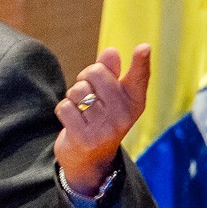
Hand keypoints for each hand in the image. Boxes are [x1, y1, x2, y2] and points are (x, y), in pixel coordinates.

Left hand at [53, 44, 150, 194]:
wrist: (89, 160)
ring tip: (81, 111)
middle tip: (87, 94)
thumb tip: (111, 52)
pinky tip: (72, 121)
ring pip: (78, 90)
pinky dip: (63, 110)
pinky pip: (65, 107)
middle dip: (84, 78)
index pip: (139, 77)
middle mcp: (124, 115)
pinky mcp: (85, 138)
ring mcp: (105, 128)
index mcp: (134, 102)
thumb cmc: (99, 118)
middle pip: (95, 73)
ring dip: (72, 97)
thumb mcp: (109, 97)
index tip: (143, 48)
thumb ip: (109, 72)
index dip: (141, 61)